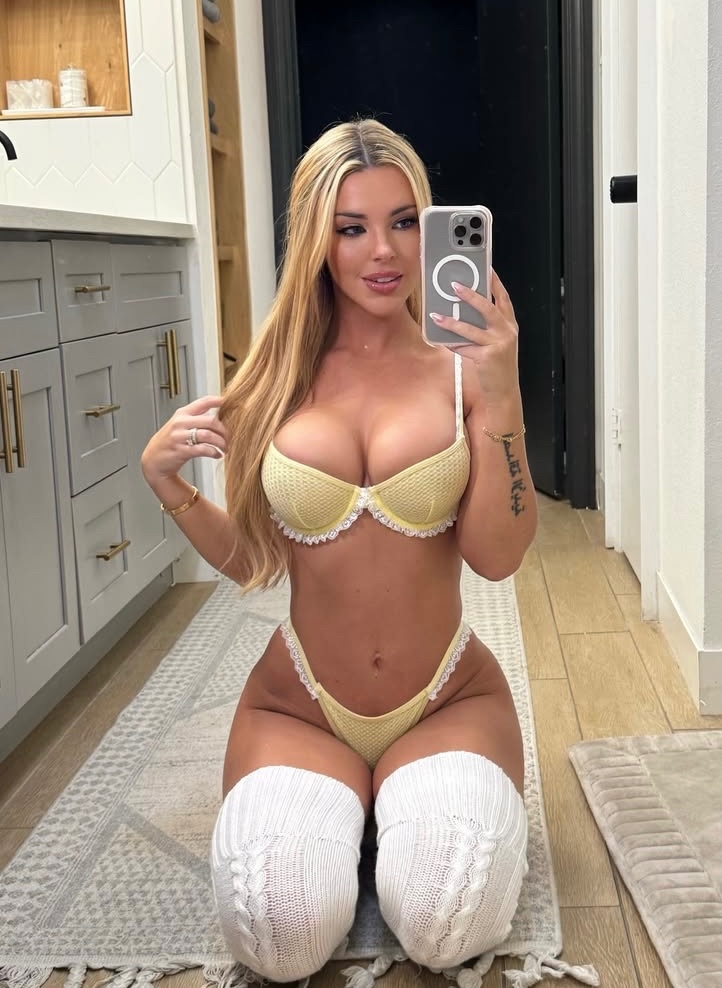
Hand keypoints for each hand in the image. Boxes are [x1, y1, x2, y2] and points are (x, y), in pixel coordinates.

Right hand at [140, 395, 226, 484]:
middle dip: (224, 430)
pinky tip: (217, 454)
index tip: (231, 403)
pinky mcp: (181, 450)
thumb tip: (218, 414)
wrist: (153, 459)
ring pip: (209, 435)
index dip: (219, 401)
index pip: (203, 402)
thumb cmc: (169, 441)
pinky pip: (203, 449)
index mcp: (182, 413)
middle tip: (230, 437)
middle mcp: (181, 422)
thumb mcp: (179, 424)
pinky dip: (214, 452)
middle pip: (211, 421)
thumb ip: (195, 417)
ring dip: (221, 443)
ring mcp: (180, 436)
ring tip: (225, 448)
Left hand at [429, 269, 519, 403]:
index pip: (503, 298)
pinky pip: (465, 347)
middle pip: (488, 308)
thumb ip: (486, 327)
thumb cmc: (498, 366)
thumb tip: (463, 312)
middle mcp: (506, 332)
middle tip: (455, 286)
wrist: (504, 392)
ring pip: (471, 328)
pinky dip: (453, 344)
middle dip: (471, 295)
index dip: (495, 282)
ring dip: (452, 321)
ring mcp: (498, 345)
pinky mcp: (487, 358)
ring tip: (437, 315)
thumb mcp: (498, 343)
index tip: (485, 268)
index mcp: (510, 325)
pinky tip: (442, 340)